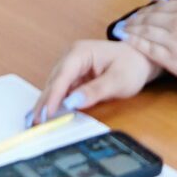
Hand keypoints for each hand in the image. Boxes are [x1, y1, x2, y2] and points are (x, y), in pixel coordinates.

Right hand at [34, 40, 158, 120]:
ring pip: (54, 87)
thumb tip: (73, 102)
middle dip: (44, 103)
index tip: (46, 115)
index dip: (52, 97)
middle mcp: (71, 56)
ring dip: (46, 104)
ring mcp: (71, 65)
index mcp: (80, 52)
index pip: (62, 76)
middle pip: (54, 82)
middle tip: (35, 124)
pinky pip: (61, 90)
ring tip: (36, 123)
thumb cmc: (132, 65)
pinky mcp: (73, 75)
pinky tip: (47, 115)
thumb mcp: (118, 81)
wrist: (141, 59)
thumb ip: (95, 91)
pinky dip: (54, 102)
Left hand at [120, 0, 176, 90]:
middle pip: (149, 18)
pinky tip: (129, 42)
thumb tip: (168, 5)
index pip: (159, 6)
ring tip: (123, 31)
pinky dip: (136, 44)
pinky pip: (149, 50)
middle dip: (134, 19)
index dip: (146, 10)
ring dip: (131, 30)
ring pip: (146, 32)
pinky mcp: (173, 60)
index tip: (139, 13)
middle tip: (126, 22)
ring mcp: (175, 41)